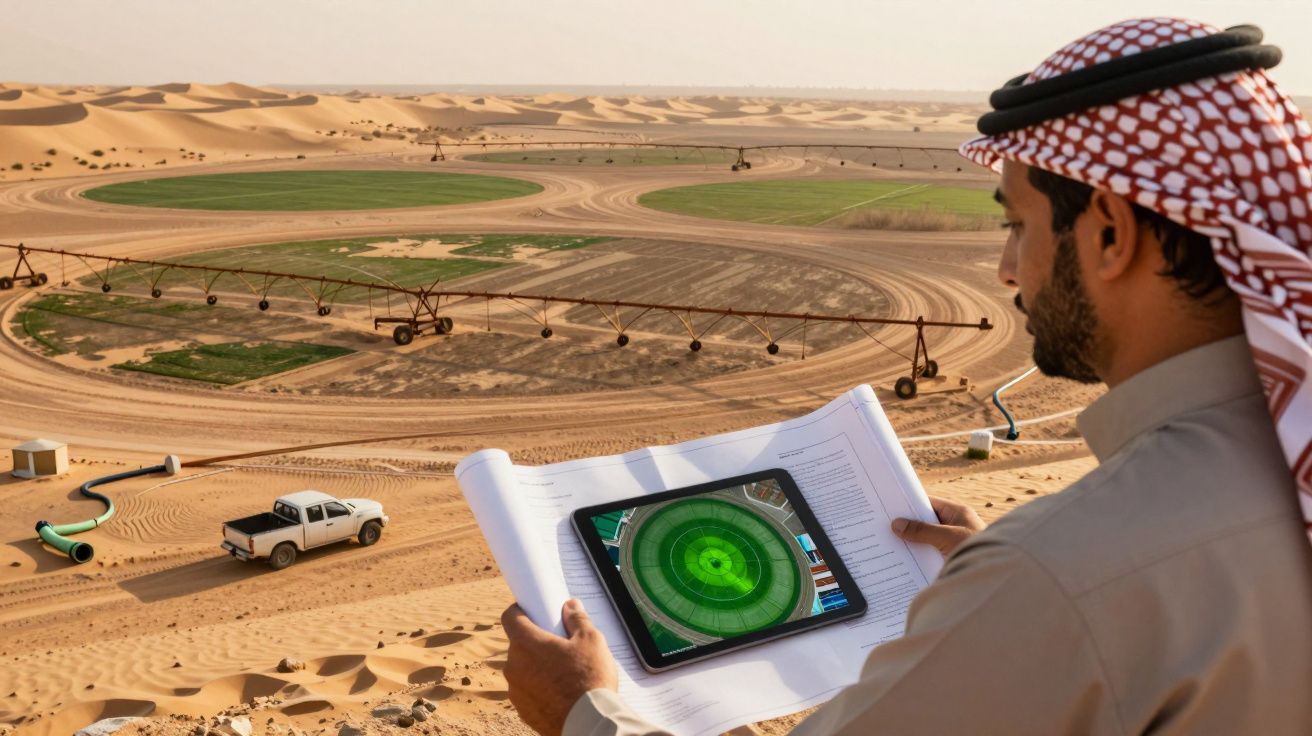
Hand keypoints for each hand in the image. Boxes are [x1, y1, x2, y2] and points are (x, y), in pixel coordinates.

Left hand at [501, 599, 618, 735]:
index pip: (510, 617)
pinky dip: (539, 688)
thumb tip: (570, 606)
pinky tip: (559, 692)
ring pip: (523, 669)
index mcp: (526, 643)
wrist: (589, 723)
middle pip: (519, 644)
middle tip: (558, 644)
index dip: (520, 611)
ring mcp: (516, 691)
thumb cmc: (589, 679)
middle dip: (535, 641)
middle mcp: (514, 666)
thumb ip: (577, 619)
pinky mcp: (522, 710)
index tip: (532, 611)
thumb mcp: (591, 640)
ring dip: (536, 666)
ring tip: (563, 672)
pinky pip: (528, 691)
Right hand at [891, 496, 984, 556]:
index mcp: (957, 513)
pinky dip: (917, 557)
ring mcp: (951, 544)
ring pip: (926, 540)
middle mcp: (954, 527)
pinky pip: (929, 555)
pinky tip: (902, 562)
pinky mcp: (949, 559)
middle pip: (925, 522)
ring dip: (911, 543)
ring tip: (887, 544)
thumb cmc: (978, 551)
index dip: (910, 503)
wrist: (995, 578)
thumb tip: (897, 524)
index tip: (890, 505)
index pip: (929, 503)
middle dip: (907, 525)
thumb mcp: (948, 537)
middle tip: (883, 525)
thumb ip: (922, 530)